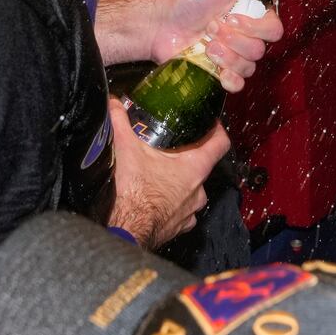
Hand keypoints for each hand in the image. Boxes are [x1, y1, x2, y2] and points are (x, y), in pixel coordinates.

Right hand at [106, 98, 228, 246]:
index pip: (221, 143)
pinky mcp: (178, 228)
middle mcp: (198, 191)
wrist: (124, 231)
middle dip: (187, 157)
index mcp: (195, 168)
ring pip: (191, 191)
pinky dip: (170, 204)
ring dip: (178, 183)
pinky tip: (154, 199)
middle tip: (169, 148)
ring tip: (158, 174)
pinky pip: (180, 212)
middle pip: (201, 166)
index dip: (217, 130)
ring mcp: (190, 212)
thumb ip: (120, 121)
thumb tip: (114, 103)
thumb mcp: (125, 148)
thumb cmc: (132, 193)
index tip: (209, 123)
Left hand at [150, 0, 282, 88]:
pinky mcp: (220, 73)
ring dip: (226, 55)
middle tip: (211, 27)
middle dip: (235, 39)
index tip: (231, 16)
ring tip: (206, 44)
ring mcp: (233, 56)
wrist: (161, 23)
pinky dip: (230, 79)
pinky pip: (239, 84)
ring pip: (249, 67)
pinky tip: (217, 69)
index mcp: (251, 15)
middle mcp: (245, 36)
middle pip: (261, 50)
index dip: (256, 27)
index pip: (274, 29)